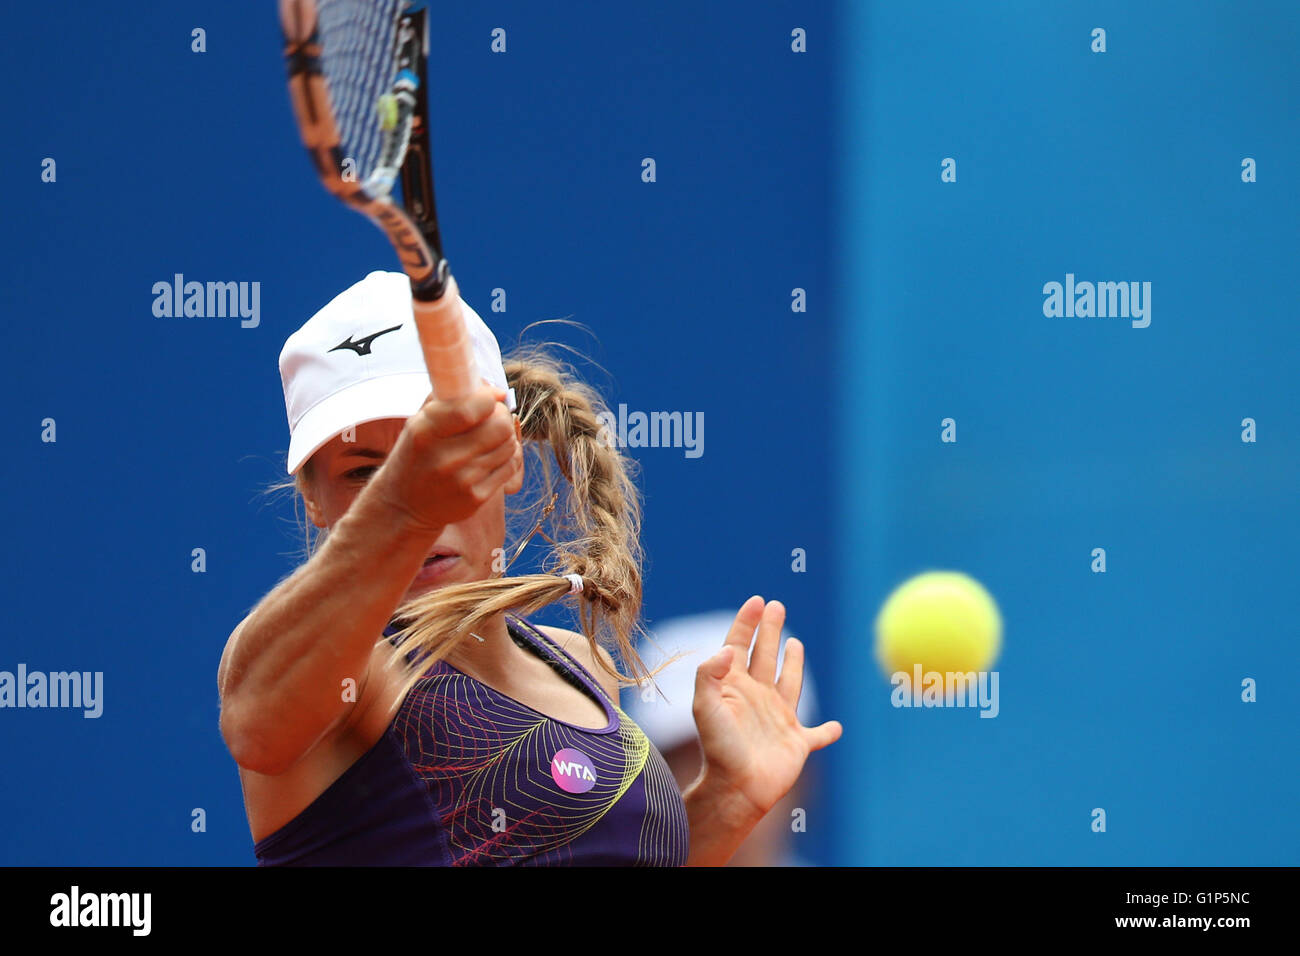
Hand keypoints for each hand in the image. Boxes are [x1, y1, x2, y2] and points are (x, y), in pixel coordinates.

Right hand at [367, 384, 521, 533]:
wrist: (405, 507)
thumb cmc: (416, 456)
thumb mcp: (419, 424)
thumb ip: (451, 399)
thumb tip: (496, 391)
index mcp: (424, 433)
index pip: (468, 410)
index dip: (487, 399)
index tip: (488, 399)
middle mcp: (444, 459)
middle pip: (499, 426)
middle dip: (501, 416)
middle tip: (493, 417)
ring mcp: (462, 481)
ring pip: (509, 445)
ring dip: (505, 437)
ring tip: (490, 438)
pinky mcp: (476, 498)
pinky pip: (509, 467)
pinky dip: (506, 457)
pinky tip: (491, 457)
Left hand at [690, 596, 842, 819]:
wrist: (737, 790)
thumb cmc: (719, 749)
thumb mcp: (704, 706)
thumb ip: (709, 673)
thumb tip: (728, 648)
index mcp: (734, 687)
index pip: (739, 645)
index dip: (746, 622)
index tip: (757, 600)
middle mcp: (756, 698)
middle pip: (764, 655)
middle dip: (770, 630)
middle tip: (776, 606)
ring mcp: (777, 719)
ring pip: (788, 684)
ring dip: (793, 664)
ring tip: (796, 644)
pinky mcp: (797, 743)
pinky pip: (817, 735)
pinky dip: (827, 732)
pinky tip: (835, 728)